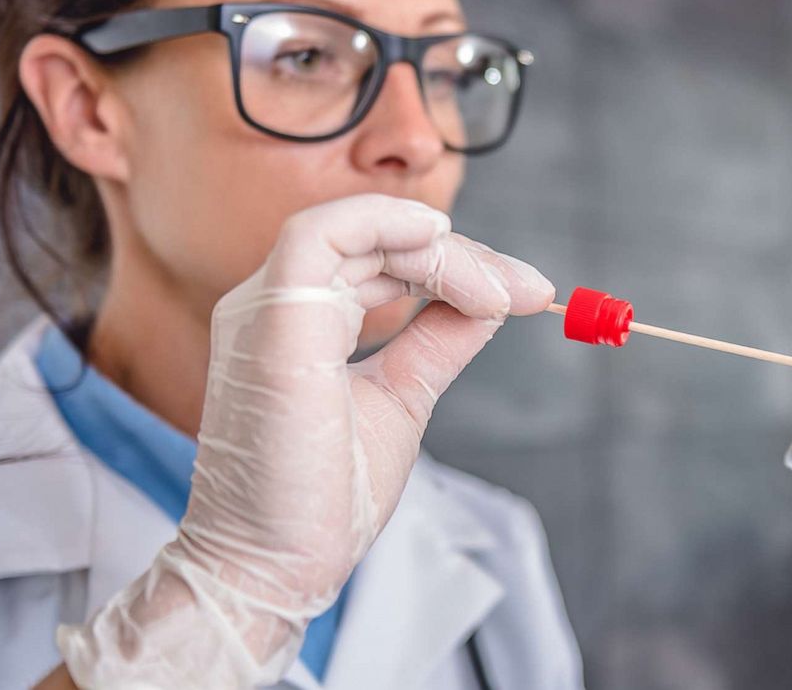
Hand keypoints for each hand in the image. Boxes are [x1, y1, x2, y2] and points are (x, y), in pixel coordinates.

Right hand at [55, 194, 553, 687]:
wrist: (275, 567)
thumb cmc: (322, 500)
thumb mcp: (400, 398)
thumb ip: (435, 343)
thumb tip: (490, 301)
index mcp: (297, 321)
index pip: (380, 257)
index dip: (457, 263)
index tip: (527, 292)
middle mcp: (271, 305)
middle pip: (376, 239)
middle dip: (465, 256)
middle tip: (527, 290)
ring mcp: (264, 308)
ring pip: (356, 229)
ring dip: (439, 249)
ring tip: (494, 292)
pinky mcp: (271, 320)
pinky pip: (322, 234)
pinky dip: (386, 223)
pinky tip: (440, 241)